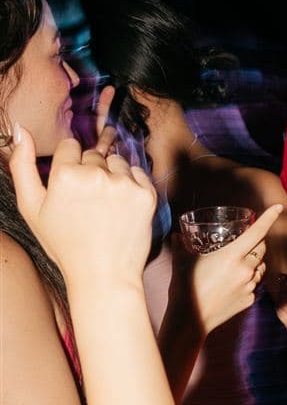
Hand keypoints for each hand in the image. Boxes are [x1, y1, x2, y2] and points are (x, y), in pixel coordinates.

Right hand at [7, 129, 155, 289]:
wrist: (103, 274)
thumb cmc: (64, 244)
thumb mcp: (31, 207)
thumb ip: (22, 165)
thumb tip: (21, 130)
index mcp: (66, 175)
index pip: (69, 146)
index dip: (68, 166)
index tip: (70, 188)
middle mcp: (96, 174)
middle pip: (93, 154)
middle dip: (89, 171)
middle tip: (87, 204)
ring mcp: (124, 183)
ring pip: (116, 161)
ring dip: (111, 176)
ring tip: (104, 207)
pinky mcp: (146, 194)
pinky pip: (137, 173)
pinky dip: (130, 185)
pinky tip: (120, 208)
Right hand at [180, 204, 282, 334]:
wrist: (189, 319)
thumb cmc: (185, 288)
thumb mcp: (182, 261)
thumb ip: (181, 245)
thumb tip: (176, 235)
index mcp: (232, 256)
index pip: (257, 232)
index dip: (269, 218)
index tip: (278, 207)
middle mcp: (246, 270)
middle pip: (262, 248)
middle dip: (258, 241)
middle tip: (246, 241)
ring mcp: (250, 286)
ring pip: (261, 268)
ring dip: (255, 262)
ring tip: (238, 264)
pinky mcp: (250, 300)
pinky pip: (255, 285)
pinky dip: (249, 280)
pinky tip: (234, 283)